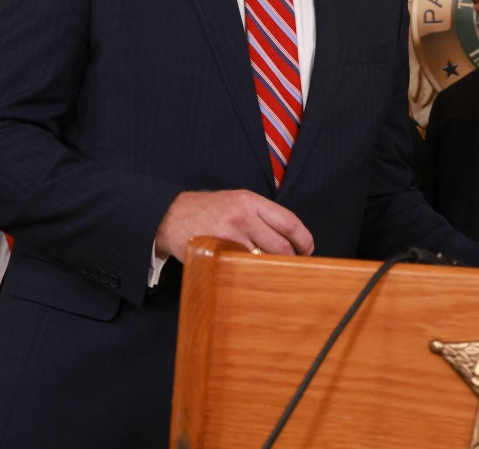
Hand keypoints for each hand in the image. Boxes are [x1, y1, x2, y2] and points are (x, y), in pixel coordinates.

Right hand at [155, 189, 313, 261]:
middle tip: (292, 269)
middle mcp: (244, 215)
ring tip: (272, 275)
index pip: (290, 222)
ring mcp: (230, 233)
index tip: (308, 252)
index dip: (304, 241)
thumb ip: (261, 216)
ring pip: (263, 258)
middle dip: (290, 261)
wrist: (169, 215)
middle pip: (281, 245)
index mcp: (252, 201)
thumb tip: (290, 240)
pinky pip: (242, 266)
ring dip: (270, 270)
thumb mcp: (236, 202)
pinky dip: (250, 274)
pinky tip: (250, 277)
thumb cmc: (207, 211)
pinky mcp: (217, 249)